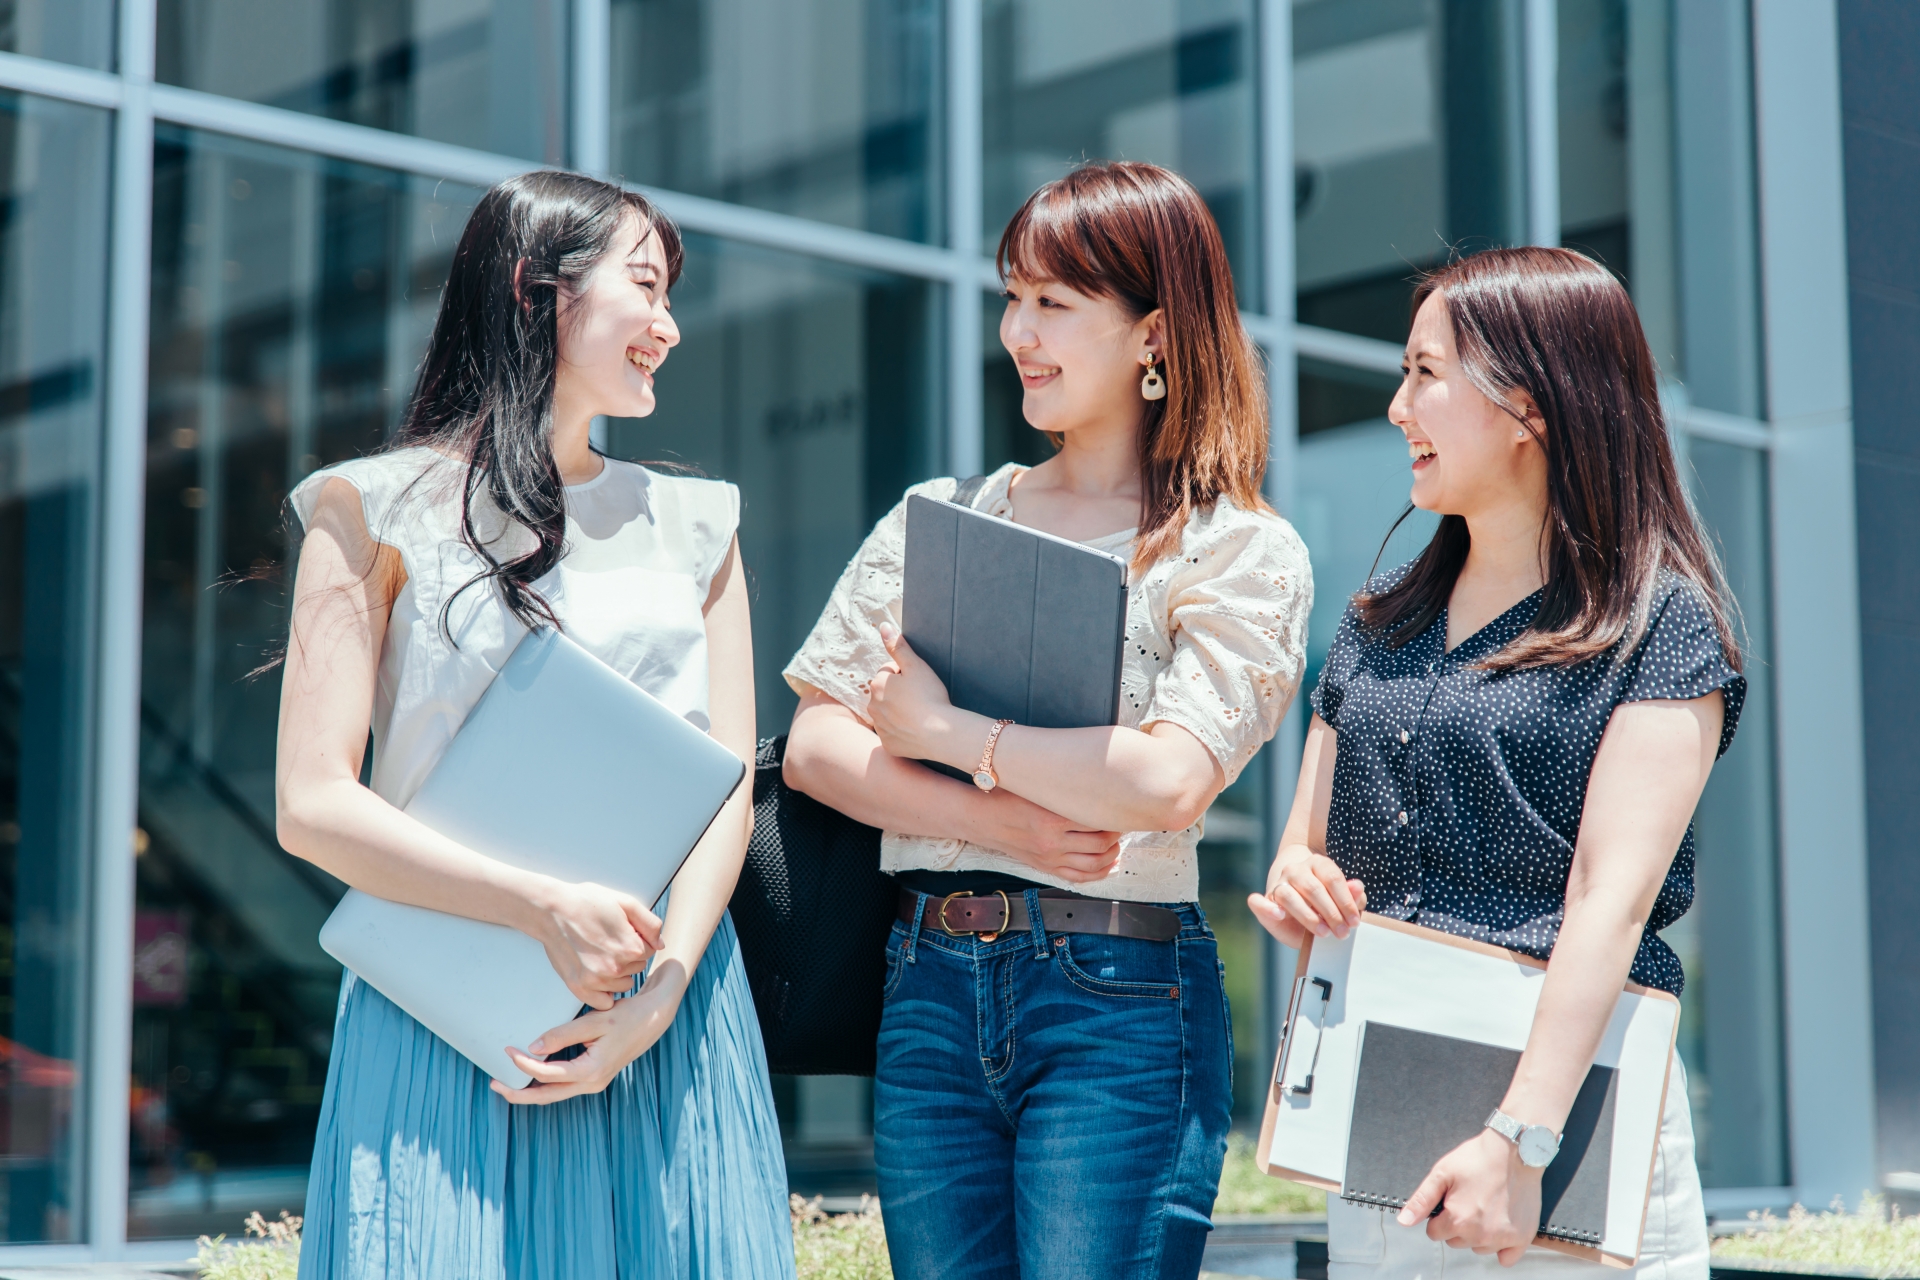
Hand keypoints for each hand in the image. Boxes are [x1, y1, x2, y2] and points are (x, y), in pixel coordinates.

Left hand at [492, 960, 689, 1104]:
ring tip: (506, 1081)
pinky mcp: (593, 1076)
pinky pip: (563, 1085)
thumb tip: (534, 1046)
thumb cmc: (628, 1016)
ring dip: (530, 1089)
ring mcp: (593, 1082)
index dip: (525, 1064)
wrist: (654, 1018)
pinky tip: (531, 1074)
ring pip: (554, 1093)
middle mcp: (592, 1083)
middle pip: (547, 1096)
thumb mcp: (596, 1021)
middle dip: (519, 1092)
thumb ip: (563, 1034)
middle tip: (494, 1083)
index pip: (549, 1073)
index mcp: (592, 1071)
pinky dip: (544, 1082)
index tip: (508, 1050)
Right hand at [527, 879, 661, 1009]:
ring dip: (617, 974)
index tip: (621, 931)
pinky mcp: (579, 988)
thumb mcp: (625, 903)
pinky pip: (604, 1002)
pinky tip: (597, 975)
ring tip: (599, 954)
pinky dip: (603, 992)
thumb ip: (650, 924)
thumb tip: (661, 944)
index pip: (649, 951)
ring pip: (622, 985)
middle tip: (607, 940)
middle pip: (637, 968)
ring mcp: (596, 981)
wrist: (552, 911)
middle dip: (628, 956)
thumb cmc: (586, 903)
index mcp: (631, 947)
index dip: (637, 939)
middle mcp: (615, 968)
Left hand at [867, 626, 969, 760]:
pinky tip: (917, 730)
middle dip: (899, 693)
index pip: (889, 672)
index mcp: (877, 684)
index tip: (920, 683)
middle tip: (921, 698)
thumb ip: (898, 646)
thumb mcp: (916, 666)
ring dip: (899, 712)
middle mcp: (872, 706)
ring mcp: (879, 727)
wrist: (940, 734)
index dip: (906, 675)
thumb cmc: (930, 696)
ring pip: (888, 714)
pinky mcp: (888, 745)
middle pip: (887, 693)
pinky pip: (893, 734)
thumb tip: (883, 626)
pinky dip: (902, 732)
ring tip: (920, 714)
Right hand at [975, 788, 1122, 881]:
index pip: (1096, 820)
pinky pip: (1079, 877)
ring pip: (1094, 864)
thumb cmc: (1007, 796)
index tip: (1119, 805)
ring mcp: (1049, 858)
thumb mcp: (1035, 787)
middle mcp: (1052, 841)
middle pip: (1100, 843)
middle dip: (1117, 834)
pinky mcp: (1045, 867)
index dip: (1113, 814)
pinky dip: (1099, 873)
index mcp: (1051, 818)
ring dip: (1112, 854)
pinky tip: (1109, 863)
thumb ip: (1063, 788)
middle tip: (1121, 822)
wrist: (981, 818)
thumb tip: (1094, 782)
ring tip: (1117, 842)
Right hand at [1247, 848, 1365, 947]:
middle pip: (1313, 888)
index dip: (1345, 901)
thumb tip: (1357, 887)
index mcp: (1318, 864)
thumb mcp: (1342, 902)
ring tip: (1323, 932)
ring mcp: (1278, 884)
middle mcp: (1296, 870)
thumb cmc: (1325, 905)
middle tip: (1342, 933)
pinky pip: (1258, 902)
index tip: (1354, 922)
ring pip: (1289, 895)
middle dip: (1331, 913)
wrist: (1299, 908)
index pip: (1332, 878)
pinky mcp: (1265, 901)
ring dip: (1308, 916)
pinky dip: (1266, 908)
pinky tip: (1280, 915)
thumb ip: (1352, 896)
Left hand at [1397, 1127, 1542, 1263]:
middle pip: (1456, 1241)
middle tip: (1469, 1200)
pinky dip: (1502, 1248)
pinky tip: (1500, 1229)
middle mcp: (1479, 1234)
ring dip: (1478, 1234)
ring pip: (1478, 1248)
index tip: (1450, 1201)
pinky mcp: (1522, 1237)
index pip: (1435, 1233)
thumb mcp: (1442, 1173)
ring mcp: (1502, 1238)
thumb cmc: (1478, 1158)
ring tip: (1486, 1207)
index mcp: (1457, 1220)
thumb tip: (1403, 1221)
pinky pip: (1507, 1258)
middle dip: (1457, 1225)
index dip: (1439, 1216)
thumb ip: (1422, 1200)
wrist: (1514, 1150)